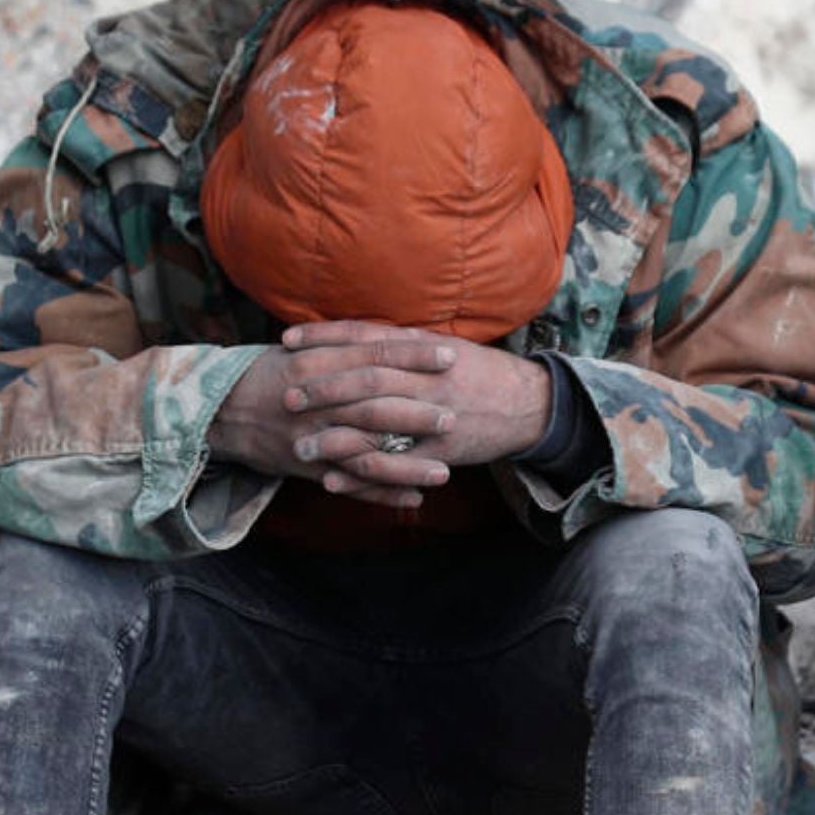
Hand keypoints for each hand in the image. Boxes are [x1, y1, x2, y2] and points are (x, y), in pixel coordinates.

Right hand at [207, 327, 463, 507]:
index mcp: (317, 363)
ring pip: (365, 454)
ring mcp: (310, 438)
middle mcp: (315, 401)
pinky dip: (381, 495)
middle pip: (374, 406)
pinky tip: (413, 500)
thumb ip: (345, 346)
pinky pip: (348, 485)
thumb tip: (394, 337)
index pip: (374, 355)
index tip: (450, 357)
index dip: (413, 357)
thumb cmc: (264, 374)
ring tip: (444, 473)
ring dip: (406, 466)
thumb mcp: (301, 350)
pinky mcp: (305, 468)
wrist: (214, 410)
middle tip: (455, 416)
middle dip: (417, 413)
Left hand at [278, 321, 551, 487]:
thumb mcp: (441, 346)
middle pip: (366, 377)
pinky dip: (363, 472)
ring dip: (334, 435)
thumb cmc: (479, 373)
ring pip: (378, 421)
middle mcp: (427, 376)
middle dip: (323, 387)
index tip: (286, 341)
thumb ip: (399, 343)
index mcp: (423, 346)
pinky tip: (333, 479)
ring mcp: (436, 412)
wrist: (529, 403)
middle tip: (285, 396)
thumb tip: (355, 335)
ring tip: (298, 446)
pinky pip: (398, 462)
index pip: (365, 335)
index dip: (324, 337)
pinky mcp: (443, 448)